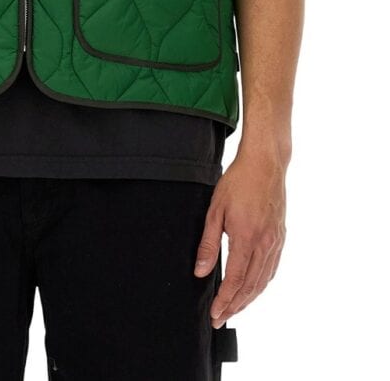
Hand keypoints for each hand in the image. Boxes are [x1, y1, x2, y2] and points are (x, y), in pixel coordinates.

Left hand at [193, 148, 286, 327]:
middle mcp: (264, 244)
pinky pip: (272, 269)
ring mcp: (275, 242)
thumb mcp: (215, 209)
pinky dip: (261, 284)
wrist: (265, 164)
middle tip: (221, 318)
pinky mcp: (280, 237)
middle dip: (235, 306)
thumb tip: (201, 271)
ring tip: (234, 309)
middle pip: (249, 286)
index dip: (224, 300)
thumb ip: (208, 243)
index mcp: (246, 237)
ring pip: (263, 281)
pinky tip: (253, 289)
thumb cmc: (238, 182)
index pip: (234, 280)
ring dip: (248, 299)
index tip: (215, 314)